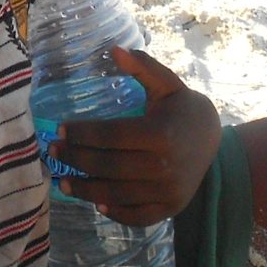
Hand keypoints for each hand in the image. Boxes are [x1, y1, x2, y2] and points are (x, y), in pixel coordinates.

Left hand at [50, 47, 220, 225]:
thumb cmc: (183, 108)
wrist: (214, 139)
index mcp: (160, 133)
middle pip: (108, 167)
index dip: (82, 134)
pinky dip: (115, 211)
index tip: (60, 130)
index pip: (111, 136)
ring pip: (117, 193)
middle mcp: (164, 166)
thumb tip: (113, 50)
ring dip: (86, 189)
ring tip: (62, 181)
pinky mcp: (170, 208)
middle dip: (75, 160)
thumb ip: (142, 67)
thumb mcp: (167, 83)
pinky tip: (96, 202)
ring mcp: (168, 191)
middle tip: (53, 153)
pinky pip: (137, 216)